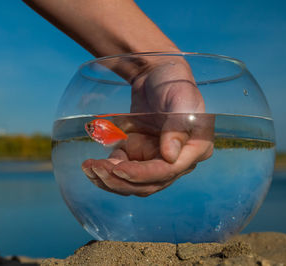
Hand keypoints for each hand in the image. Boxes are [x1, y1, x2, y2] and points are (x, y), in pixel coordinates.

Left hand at [82, 59, 213, 196]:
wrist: (155, 72)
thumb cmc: (173, 81)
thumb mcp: (181, 98)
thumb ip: (179, 126)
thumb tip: (170, 157)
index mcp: (195, 149)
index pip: (168, 170)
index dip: (143, 174)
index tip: (119, 169)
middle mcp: (177, 160)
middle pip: (149, 183)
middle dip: (121, 180)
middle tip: (97, 168)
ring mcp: (156, 160)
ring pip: (133, 184)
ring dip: (110, 181)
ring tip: (89, 168)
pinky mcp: (138, 156)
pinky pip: (122, 173)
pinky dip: (106, 173)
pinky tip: (92, 165)